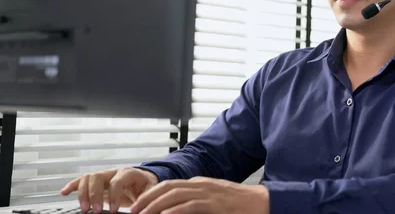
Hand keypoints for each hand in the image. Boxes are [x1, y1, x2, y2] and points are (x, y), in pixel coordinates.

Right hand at [60, 167, 158, 212]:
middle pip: (98, 177)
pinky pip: (81, 180)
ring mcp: (103, 175)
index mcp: (128, 173)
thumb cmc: (146, 186)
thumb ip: (144, 200)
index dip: (113, 196)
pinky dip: (72, 186)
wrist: (144, 180)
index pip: (117, 181)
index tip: (112, 210)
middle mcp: (113, 172)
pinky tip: (64, 192)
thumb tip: (139, 210)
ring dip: (83, 193)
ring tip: (84, 209)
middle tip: (95, 211)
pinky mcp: (96, 181)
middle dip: (95, 195)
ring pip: (88, 177)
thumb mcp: (150, 192)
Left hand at [129, 176, 268, 213]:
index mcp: (199, 183)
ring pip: (174, 194)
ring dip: (155, 205)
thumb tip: (176, 209)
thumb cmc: (238, 204)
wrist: (261, 203)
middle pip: (167, 187)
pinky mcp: (214, 204)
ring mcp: (207, 192)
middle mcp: (200, 184)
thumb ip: (196, 201)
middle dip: (147, 198)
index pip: (169, 185)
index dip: (151, 194)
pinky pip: (189, 205)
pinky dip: (174, 210)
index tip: (138, 205)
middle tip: (133, 211)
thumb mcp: (213, 199)